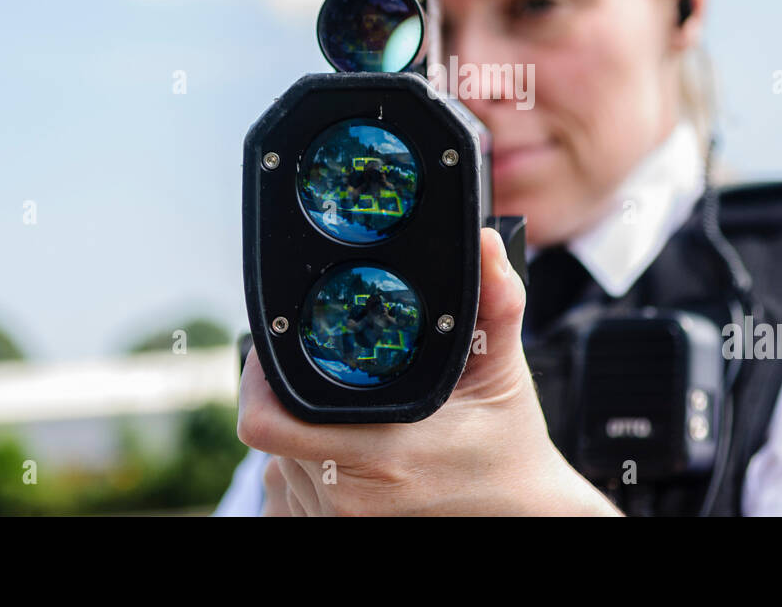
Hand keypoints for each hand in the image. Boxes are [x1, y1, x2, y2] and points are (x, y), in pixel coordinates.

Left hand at [237, 227, 621, 515]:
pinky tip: (350, 457)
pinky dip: (305, 472)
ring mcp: (333, 525)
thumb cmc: (508, 448)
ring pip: (277, 461)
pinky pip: (284, 495)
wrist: (520, 514)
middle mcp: (347, 498)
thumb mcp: (503, 373)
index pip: (266, 420)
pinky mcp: (324, 538)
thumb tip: (485, 243)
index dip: (261, 378)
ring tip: (362, 422)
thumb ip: (494, 304)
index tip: (282, 350)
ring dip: (304, 433)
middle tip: (346, 381)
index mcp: (382, 455)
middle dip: (298, 395)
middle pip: (274, 428)